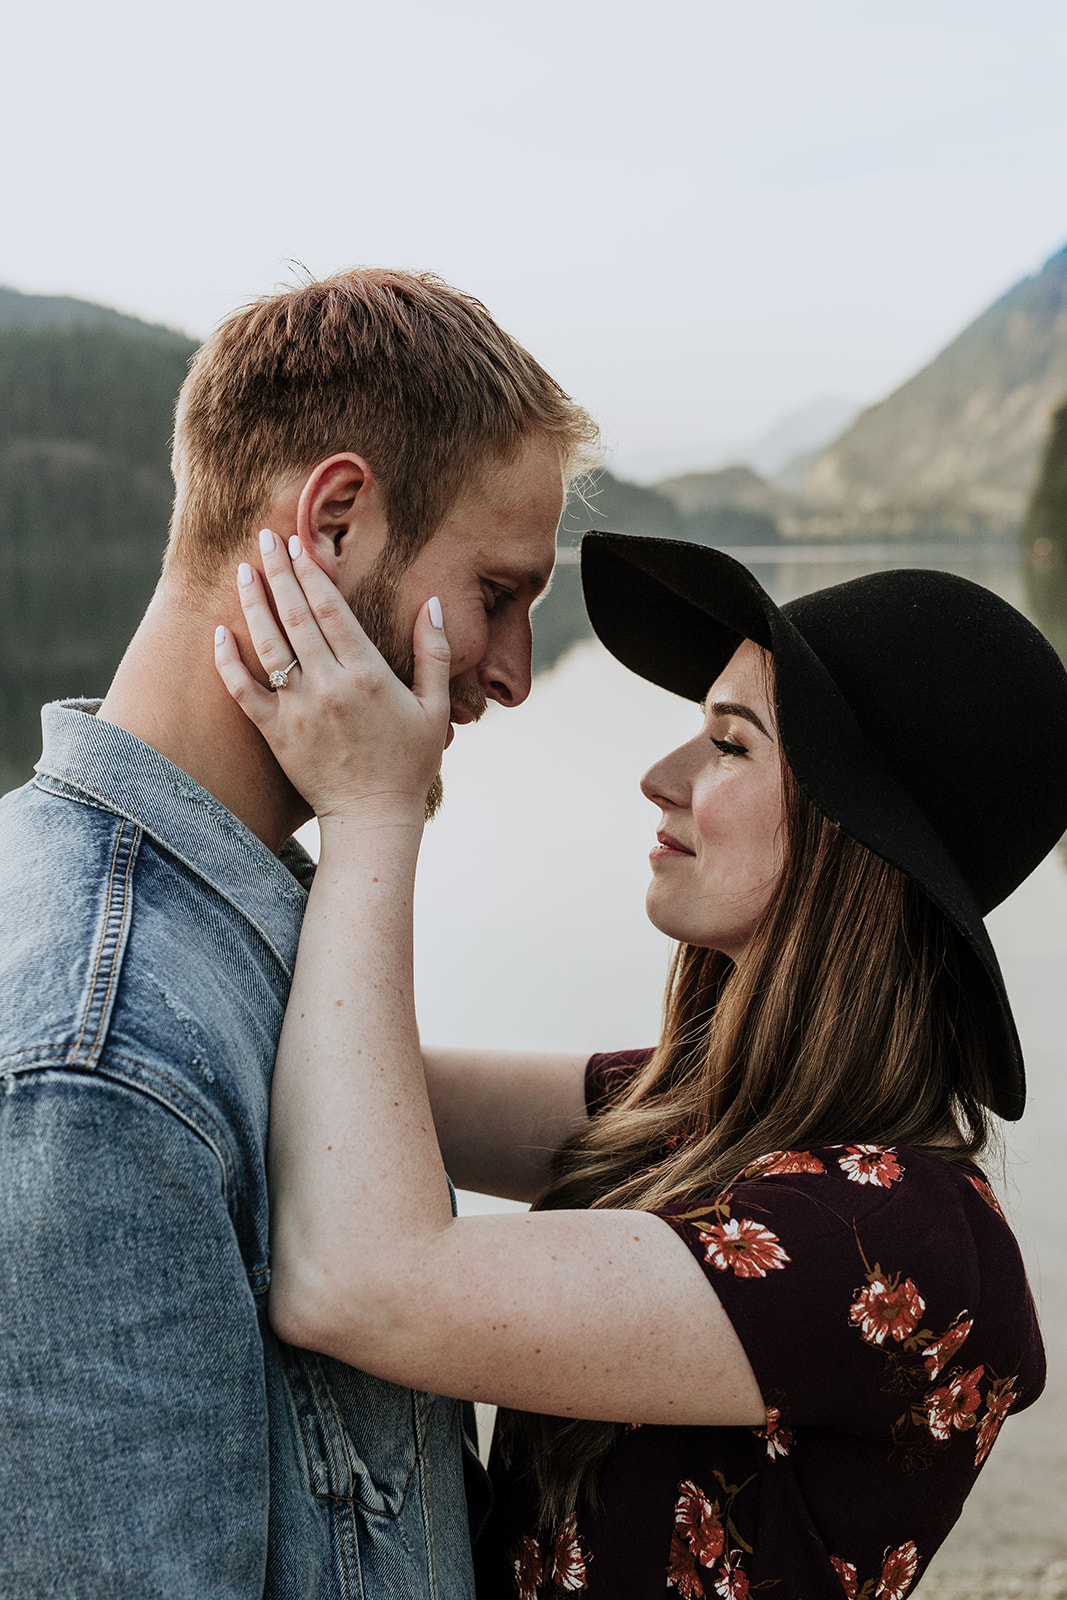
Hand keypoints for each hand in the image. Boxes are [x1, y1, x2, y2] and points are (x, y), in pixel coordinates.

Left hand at [214, 529, 450, 825]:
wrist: (372, 816)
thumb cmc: (409, 763)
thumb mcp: (434, 707)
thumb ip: (434, 653)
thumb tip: (434, 604)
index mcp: (367, 675)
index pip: (331, 609)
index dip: (312, 572)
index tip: (300, 542)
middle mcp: (329, 686)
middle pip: (295, 615)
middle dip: (278, 571)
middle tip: (265, 538)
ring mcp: (298, 710)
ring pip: (267, 644)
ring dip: (252, 603)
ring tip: (242, 570)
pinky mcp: (275, 733)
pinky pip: (243, 691)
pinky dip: (228, 661)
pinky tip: (220, 632)